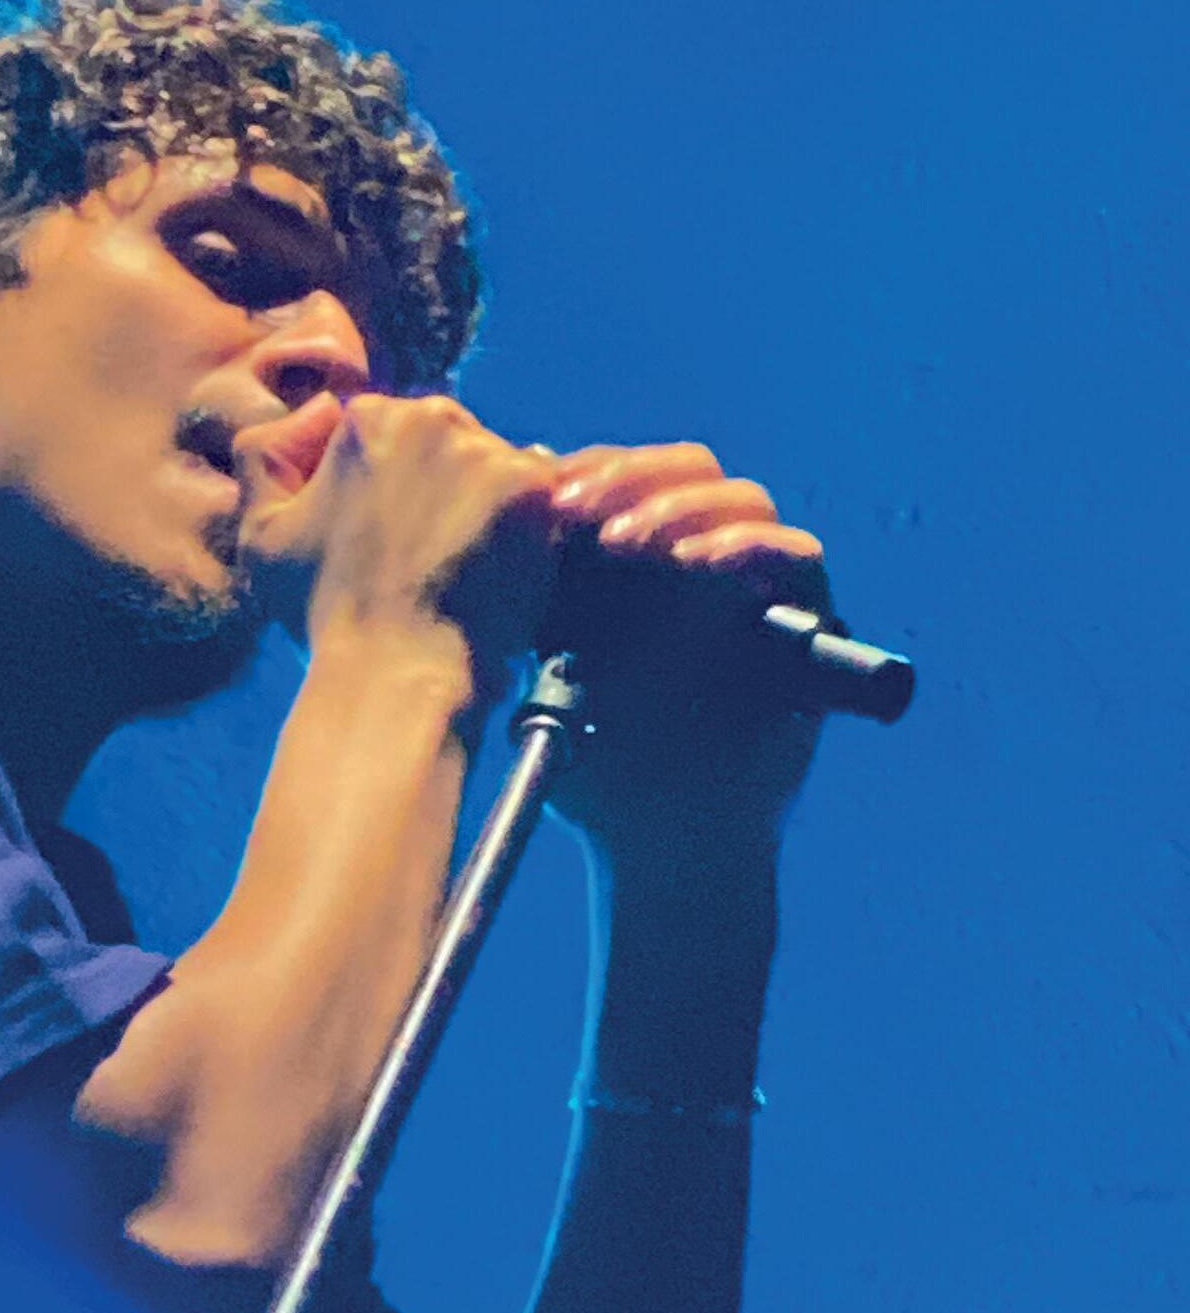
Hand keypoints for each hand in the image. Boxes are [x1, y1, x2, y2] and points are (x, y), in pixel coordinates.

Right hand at [236, 389, 560, 701]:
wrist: (394, 674)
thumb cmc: (325, 613)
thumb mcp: (260, 532)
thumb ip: (267, 454)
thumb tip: (320, 408)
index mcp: (366, 417)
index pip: (398, 429)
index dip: (395, 485)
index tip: (392, 536)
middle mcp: (428, 417)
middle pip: (453, 439)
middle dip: (447, 486)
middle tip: (431, 556)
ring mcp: (486, 451)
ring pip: (498, 465)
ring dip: (489, 506)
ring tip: (467, 568)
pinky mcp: (533, 489)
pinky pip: (544, 494)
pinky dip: (529, 528)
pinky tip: (501, 569)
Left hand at [536, 442, 830, 867]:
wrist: (658, 843)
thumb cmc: (598, 763)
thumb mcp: (550, 666)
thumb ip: (539, 593)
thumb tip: (504, 502)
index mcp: (646, 557)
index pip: (634, 474)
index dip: (596, 470)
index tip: (548, 493)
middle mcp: (707, 559)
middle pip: (690, 469)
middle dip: (634, 477)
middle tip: (581, 508)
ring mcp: (761, 585)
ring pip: (743, 501)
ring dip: (684, 507)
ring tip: (629, 541)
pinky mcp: (808, 618)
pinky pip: (797, 554)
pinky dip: (750, 546)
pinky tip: (700, 562)